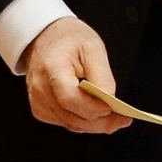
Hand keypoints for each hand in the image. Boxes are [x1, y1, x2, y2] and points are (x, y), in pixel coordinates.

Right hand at [22, 16, 133, 134]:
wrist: (45, 37)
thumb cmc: (69, 39)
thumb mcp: (93, 47)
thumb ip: (102, 76)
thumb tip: (110, 102)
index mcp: (51, 68)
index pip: (70, 98)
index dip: (94, 107)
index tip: (114, 108)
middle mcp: (40, 89)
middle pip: (73, 117)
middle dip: (101, 122)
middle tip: (123, 120)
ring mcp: (37, 101)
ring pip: (72, 124)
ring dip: (95, 125)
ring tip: (117, 119)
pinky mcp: (40, 109)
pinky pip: (66, 122)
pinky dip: (84, 121)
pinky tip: (98, 114)